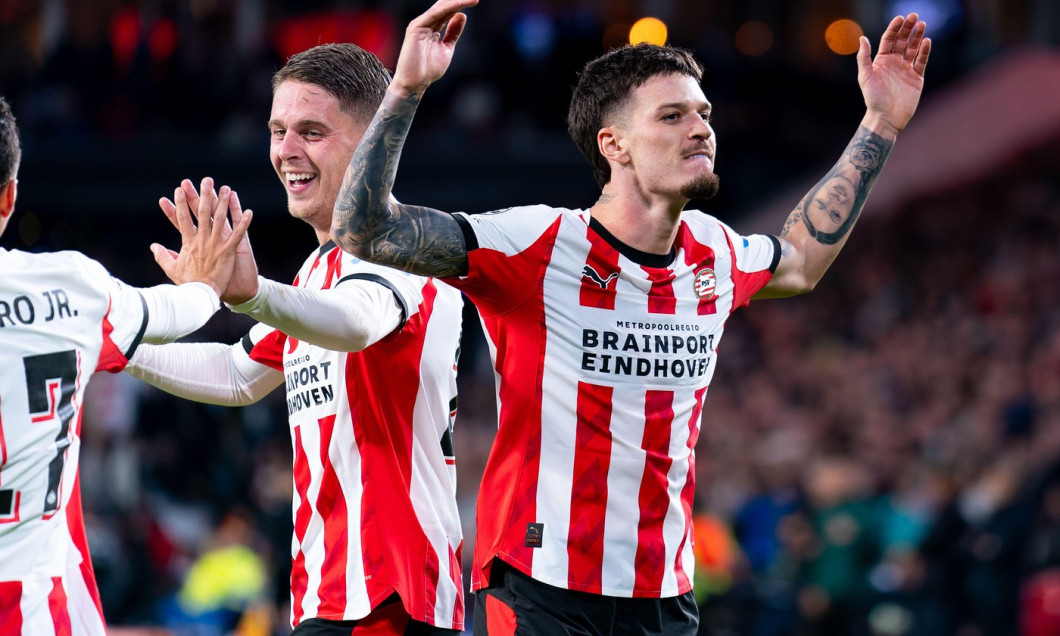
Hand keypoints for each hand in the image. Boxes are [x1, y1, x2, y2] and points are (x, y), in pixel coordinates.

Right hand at [153, 177, 252, 297]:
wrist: (201, 296)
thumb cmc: (188, 284)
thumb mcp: (172, 269)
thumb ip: (163, 256)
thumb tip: (154, 246)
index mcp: (188, 242)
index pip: (183, 218)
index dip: (181, 203)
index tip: (179, 189)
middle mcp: (202, 240)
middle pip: (202, 213)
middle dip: (203, 195)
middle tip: (205, 180)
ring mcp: (215, 245)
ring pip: (220, 219)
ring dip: (224, 203)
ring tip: (226, 188)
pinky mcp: (228, 252)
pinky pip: (238, 235)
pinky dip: (244, 223)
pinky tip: (249, 212)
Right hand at [391, 0, 476, 97]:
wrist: (415, 83)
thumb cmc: (428, 69)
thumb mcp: (447, 48)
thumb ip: (453, 32)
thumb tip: (462, 15)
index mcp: (432, 27)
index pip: (448, 11)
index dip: (461, 4)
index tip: (475, 1)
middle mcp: (426, 23)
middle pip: (444, 6)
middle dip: (460, 0)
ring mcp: (420, 24)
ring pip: (440, 7)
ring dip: (456, 1)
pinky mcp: (416, 27)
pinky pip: (434, 14)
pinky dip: (448, 7)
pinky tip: (459, 4)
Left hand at [857, 13, 930, 135]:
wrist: (886, 117)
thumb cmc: (873, 98)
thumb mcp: (865, 76)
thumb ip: (864, 57)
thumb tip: (862, 38)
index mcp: (881, 61)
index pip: (889, 40)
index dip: (894, 28)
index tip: (900, 18)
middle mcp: (894, 63)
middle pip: (902, 41)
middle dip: (908, 28)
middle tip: (914, 16)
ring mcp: (906, 69)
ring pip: (913, 48)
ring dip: (917, 36)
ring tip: (922, 25)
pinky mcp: (917, 77)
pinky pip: (921, 61)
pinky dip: (924, 51)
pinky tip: (926, 41)